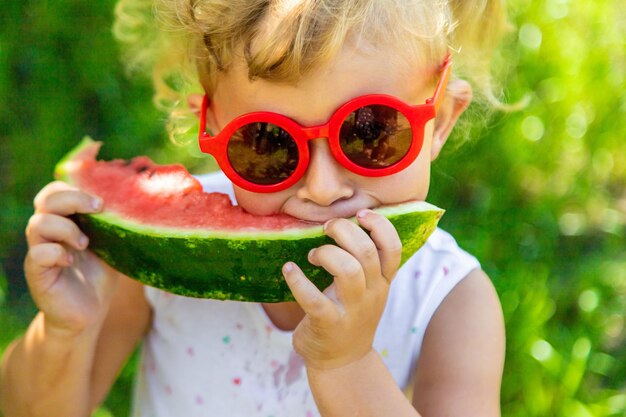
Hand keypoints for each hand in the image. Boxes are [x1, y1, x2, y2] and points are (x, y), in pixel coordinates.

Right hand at [24, 181, 120, 335]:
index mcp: (65, 219)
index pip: (58, 189)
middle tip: (98, 208)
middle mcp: (48, 231)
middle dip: (73, 198)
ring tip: (85, 242)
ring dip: (65, 228)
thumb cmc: (100, 275)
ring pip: (37, 223)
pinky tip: (72, 261)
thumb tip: (147, 201)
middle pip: (45, 198)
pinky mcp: (37, 273)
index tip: (104, 197)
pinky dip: (56, 253)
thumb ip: (118, 224)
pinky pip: (37, 254)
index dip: (75, 185)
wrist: (88, 313)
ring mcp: (39, 250)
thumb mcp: (113, 244)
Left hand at [282, 209, 401, 369]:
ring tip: (313, 255)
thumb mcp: (369, 290)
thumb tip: (344, 221)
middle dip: (344, 231)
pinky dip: (297, 280)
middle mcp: (373, 293)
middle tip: (327, 228)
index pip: (393, 248)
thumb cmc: (351, 315)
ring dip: (326, 253)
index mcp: (383, 282)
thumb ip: (365, 262)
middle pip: (367, 252)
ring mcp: (352, 310)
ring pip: (348, 270)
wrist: (342, 362)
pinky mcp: (328, 324)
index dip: (379, 225)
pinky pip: (313, 298)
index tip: (359, 214)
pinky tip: (288, 269)